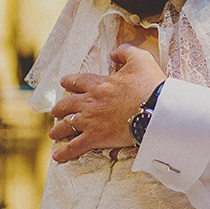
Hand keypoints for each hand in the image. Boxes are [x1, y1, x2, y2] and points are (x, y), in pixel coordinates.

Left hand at [49, 44, 166, 162]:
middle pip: (67, 104)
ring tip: (53, 133)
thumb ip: (125, 52)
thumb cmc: (150, 85)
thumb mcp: (141, 59)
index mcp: (99, 84)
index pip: (78, 81)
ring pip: (67, 125)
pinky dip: (65, 152)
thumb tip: (113, 54)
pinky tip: (57, 157)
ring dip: (58, 129)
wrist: (156, 110)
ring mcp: (91, 121)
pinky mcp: (96, 138)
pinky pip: (75, 146)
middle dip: (59, 108)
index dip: (69, 81)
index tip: (63, 82)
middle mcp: (90, 102)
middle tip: (55, 111)